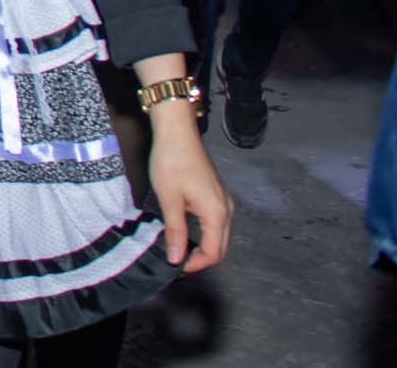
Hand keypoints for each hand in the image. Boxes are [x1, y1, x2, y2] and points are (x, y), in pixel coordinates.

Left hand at [148, 110, 233, 273]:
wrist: (177, 132)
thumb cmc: (171, 161)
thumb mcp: (169, 200)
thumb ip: (175, 231)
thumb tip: (176, 259)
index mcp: (217, 213)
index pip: (213, 253)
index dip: (195, 265)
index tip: (174, 266)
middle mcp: (226, 208)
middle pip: (220, 247)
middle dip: (200, 258)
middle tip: (175, 260)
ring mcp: (224, 200)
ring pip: (219, 235)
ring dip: (202, 246)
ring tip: (177, 247)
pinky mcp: (217, 193)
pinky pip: (216, 222)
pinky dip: (204, 232)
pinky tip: (185, 230)